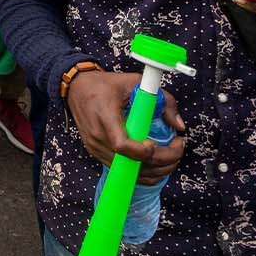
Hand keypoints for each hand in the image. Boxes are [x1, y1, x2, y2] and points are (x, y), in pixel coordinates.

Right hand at [65, 69, 186, 184]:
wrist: (77, 89)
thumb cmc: (105, 85)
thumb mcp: (135, 82)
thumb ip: (162, 100)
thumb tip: (179, 126)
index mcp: (105, 116)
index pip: (122, 145)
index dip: (142, 151)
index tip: (155, 143)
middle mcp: (98, 137)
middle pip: (131, 163)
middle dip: (162, 160)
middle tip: (178, 148)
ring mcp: (96, 148)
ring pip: (129, 173)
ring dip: (156, 169)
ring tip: (172, 155)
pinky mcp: (97, 154)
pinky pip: (123, 172)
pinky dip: (143, 171)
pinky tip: (156, 161)